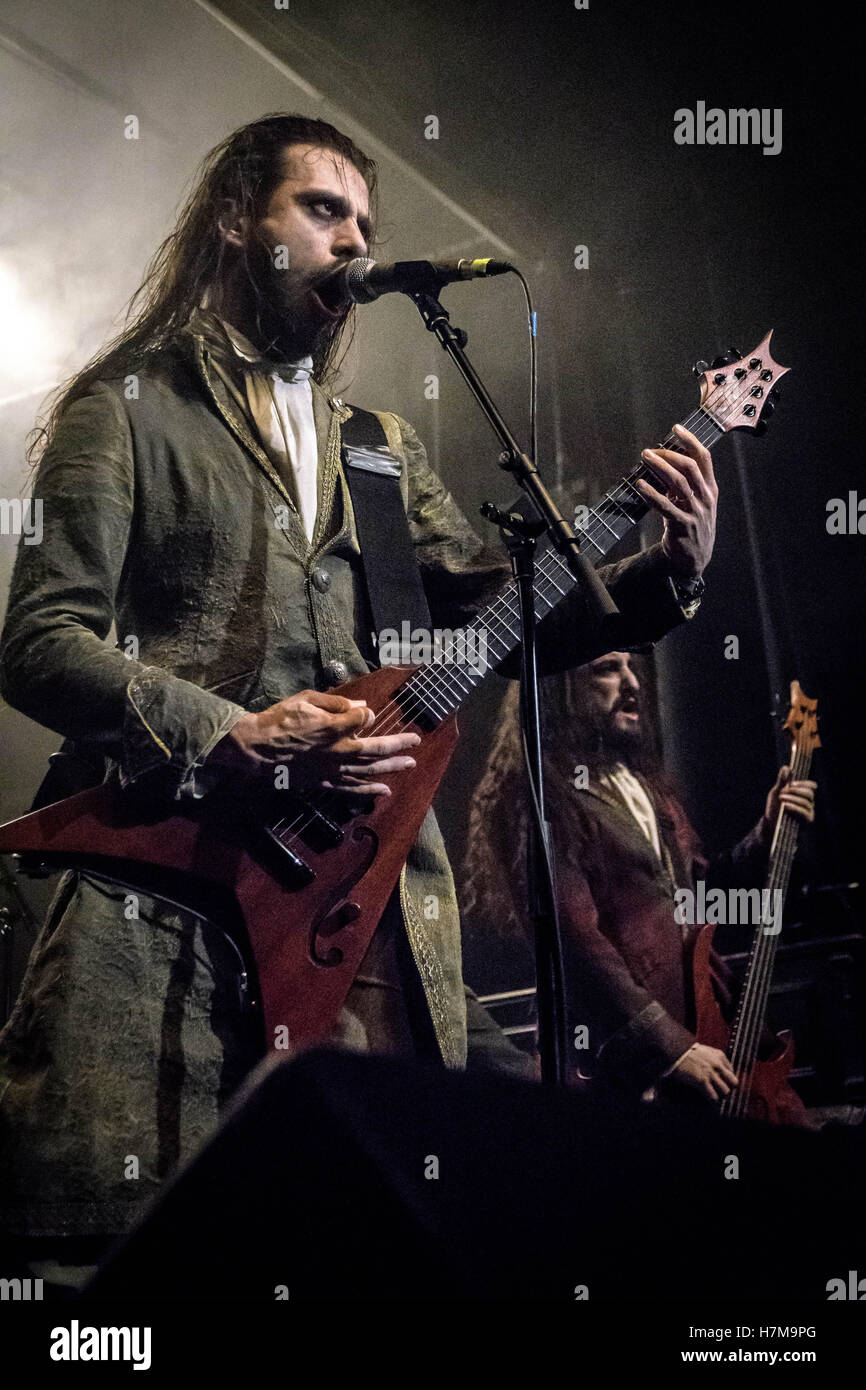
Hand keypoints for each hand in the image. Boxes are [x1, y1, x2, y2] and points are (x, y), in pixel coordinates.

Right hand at [208, 690, 419, 796]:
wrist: (255, 748)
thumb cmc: (279, 720)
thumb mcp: (307, 700)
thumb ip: (337, 704)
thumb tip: (363, 708)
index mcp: (334, 728)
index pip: (364, 721)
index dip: (370, 716)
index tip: (370, 714)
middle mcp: (338, 751)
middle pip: (375, 749)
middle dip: (398, 746)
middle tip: (415, 744)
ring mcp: (332, 770)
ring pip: (369, 771)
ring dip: (391, 768)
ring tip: (409, 764)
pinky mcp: (324, 783)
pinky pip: (352, 789)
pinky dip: (369, 791)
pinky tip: (384, 791)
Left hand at [635, 423, 717, 579]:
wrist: (694, 558)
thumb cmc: (691, 525)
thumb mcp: (696, 502)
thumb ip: (686, 483)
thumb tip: (664, 461)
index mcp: (710, 488)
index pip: (704, 458)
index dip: (691, 440)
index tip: (676, 428)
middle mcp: (706, 497)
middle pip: (689, 467)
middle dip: (669, 454)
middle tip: (649, 450)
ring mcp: (696, 512)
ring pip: (678, 483)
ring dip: (659, 468)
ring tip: (644, 459)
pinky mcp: (683, 525)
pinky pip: (666, 506)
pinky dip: (651, 494)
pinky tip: (639, 486)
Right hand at [669, 1042, 737, 1100]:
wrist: (677, 1050)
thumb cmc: (689, 1051)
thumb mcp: (707, 1050)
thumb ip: (715, 1058)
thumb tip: (720, 1069)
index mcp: (720, 1056)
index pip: (733, 1072)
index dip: (728, 1080)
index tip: (724, 1083)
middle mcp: (718, 1065)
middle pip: (734, 1083)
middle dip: (729, 1088)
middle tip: (723, 1092)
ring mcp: (711, 1074)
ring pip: (726, 1091)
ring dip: (721, 1095)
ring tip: (716, 1096)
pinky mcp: (702, 1081)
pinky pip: (713, 1096)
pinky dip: (713, 1100)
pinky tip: (710, 1100)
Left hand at [758, 766, 816, 843]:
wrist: (771, 824)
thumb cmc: (775, 808)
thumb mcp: (776, 793)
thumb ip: (782, 781)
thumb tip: (786, 767)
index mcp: (802, 794)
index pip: (811, 786)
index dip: (804, 783)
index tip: (792, 783)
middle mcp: (808, 802)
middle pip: (809, 793)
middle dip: (796, 790)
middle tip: (783, 790)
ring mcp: (809, 811)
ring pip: (806, 802)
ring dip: (792, 798)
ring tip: (781, 798)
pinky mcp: (807, 820)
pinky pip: (804, 812)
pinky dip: (794, 807)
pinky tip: (786, 806)